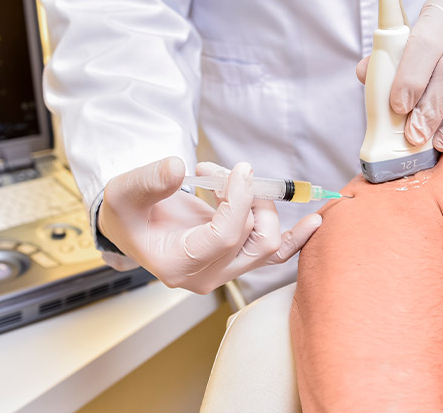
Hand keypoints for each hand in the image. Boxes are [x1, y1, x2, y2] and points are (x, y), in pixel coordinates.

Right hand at [99, 157, 321, 293]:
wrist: (132, 222)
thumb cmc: (128, 209)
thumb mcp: (126, 191)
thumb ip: (150, 180)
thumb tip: (179, 168)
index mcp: (178, 264)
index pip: (224, 236)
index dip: (239, 200)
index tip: (239, 169)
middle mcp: (206, 276)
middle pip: (254, 241)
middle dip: (250, 198)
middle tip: (226, 173)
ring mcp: (225, 271)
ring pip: (269, 245)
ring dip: (263, 206)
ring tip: (235, 180)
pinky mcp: (238, 259)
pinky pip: (275, 254)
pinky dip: (296, 237)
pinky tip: (315, 221)